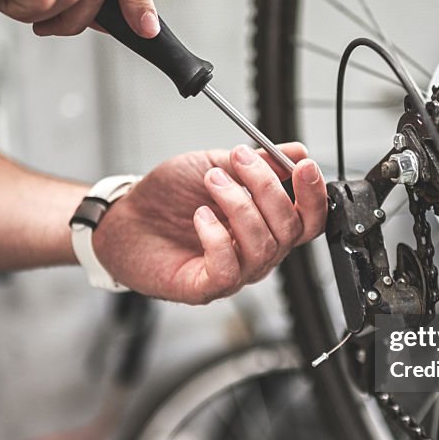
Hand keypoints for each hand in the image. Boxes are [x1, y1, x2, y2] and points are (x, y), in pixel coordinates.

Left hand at [95, 144, 326, 303]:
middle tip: (238, 159)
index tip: (303, 165)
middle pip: (289, 229)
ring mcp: (235, 271)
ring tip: (212, 181)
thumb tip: (295, 152)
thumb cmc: (168, 197)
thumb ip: (255, 161)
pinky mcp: (207, 287)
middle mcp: (256, 250)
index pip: (309, 219)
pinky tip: (200, 216)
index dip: (314, 195)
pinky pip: (229, 270)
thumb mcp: (214, 165)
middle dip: (267, 187)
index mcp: (266, 223)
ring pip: (262, 246)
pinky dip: (217, 237)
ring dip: (239, 205)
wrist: (124, 217)